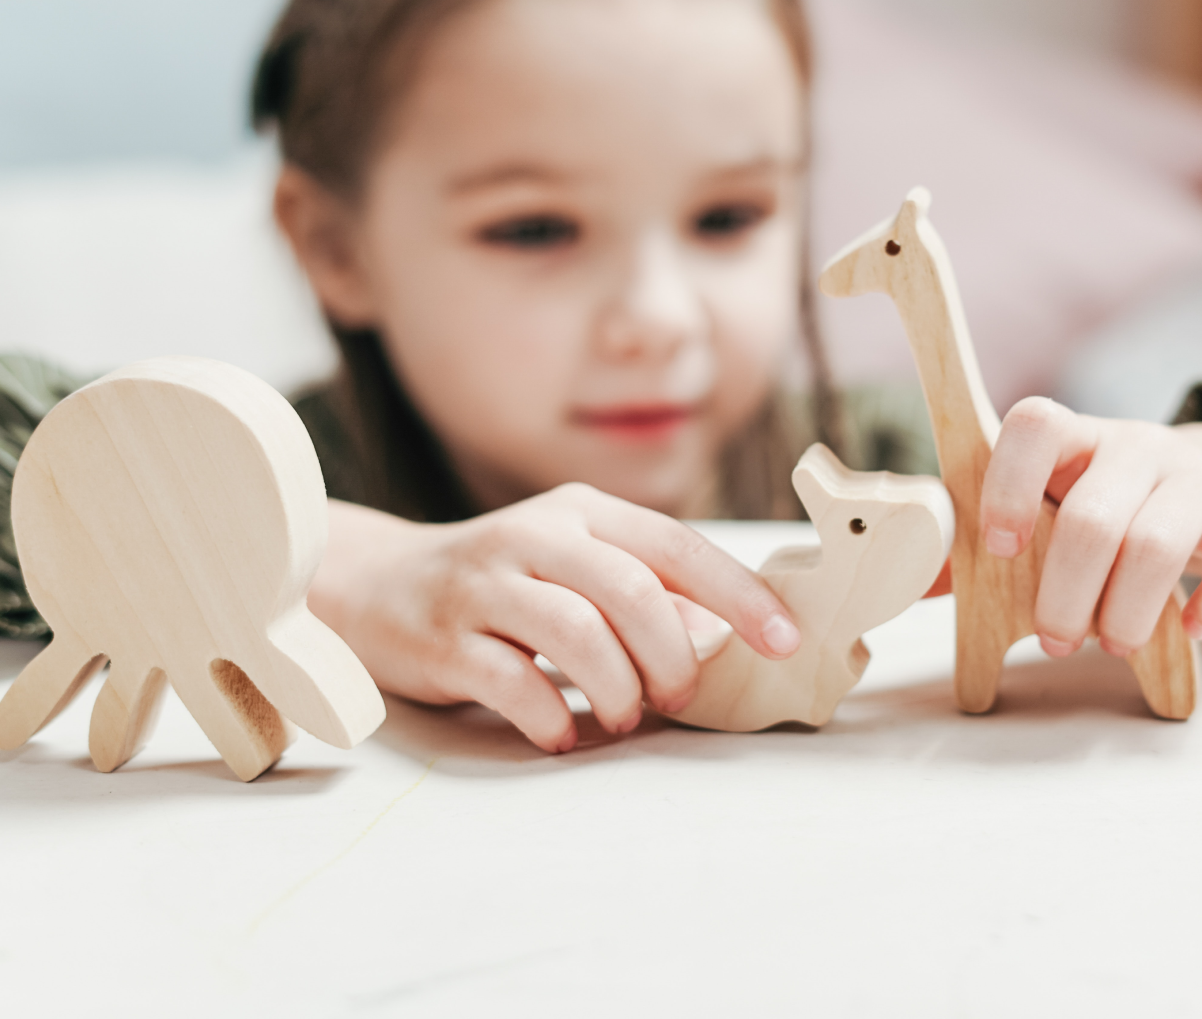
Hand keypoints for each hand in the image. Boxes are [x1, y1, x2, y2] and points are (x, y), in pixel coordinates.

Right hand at [309, 485, 799, 751]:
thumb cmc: (502, 584)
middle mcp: (535, 536)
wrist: (371, 584)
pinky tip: (560, 734)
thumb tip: (726, 634)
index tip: (784, 639)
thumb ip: (646, 592)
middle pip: (632, 591)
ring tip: (621, 716)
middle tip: (678, 697)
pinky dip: (551, 718)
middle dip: (673, 655)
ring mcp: (485, 585)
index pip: (677, 546)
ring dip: (617, 689)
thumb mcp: (576, 567)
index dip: (738, 594)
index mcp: (582, 513)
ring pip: (577, 633)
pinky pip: (513, 683)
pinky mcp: (443, 638)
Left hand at [977, 398, 1201, 654]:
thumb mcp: (1053, 508)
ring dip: (1128, 613)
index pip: (1036, 425)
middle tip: (1058, 641)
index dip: (1009, 485)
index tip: (1003, 548)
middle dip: (1067, 594)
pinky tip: (1191, 629)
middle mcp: (1138, 444)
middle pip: (1094, 517)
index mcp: (1074, 437)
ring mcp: (1200, 474)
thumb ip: (987, 540)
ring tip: (1114, 644)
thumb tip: (916, 580)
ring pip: (1159, 545)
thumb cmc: (1111, 508)